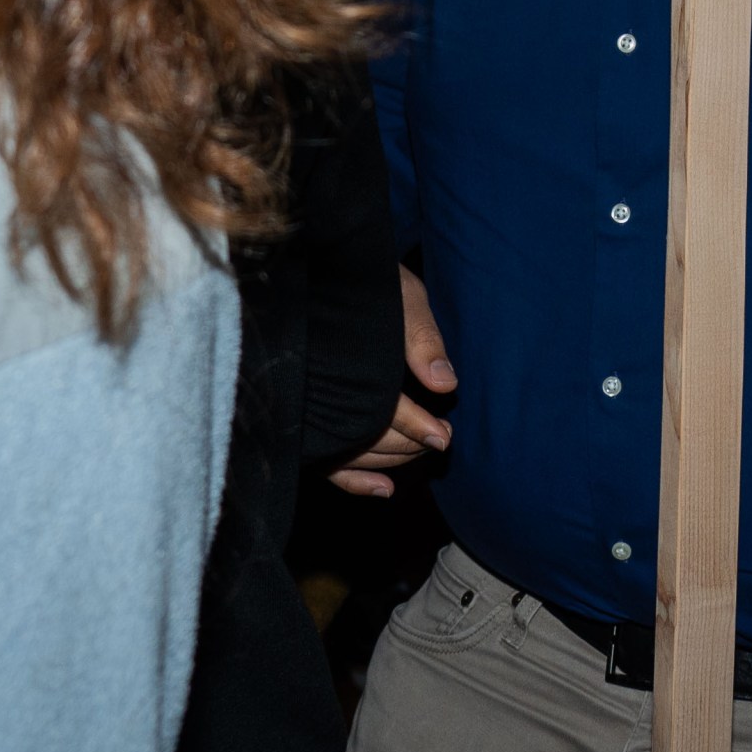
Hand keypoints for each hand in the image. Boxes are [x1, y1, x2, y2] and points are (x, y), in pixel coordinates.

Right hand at [329, 265, 458, 498]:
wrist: (319, 263)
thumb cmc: (364, 277)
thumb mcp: (402, 296)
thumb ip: (422, 338)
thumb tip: (446, 384)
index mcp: (344, 361)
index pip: (382, 409)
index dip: (416, 426)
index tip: (443, 435)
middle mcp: (320, 390)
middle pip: (367, 436)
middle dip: (410, 444)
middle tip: (442, 436)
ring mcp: (308, 408)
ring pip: (350, 454)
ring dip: (391, 460)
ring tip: (423, 450)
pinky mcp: (305, 419)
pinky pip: (326, 462)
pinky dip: (355, 480)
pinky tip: (384, 488)